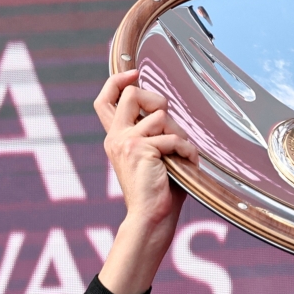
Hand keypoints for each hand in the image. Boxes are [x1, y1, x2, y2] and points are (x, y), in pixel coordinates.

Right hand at [93, 70, 199, 293]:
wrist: (150, 220)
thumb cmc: (158, 193)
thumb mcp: (152, 157)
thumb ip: (153, 134)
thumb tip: (166, 111)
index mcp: (115, 138)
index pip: (105, 99)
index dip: (118, 80)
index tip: (134, 73)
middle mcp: (116, 137)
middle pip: (131, 94)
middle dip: (156, 99)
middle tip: (169, 118)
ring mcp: (126, 142)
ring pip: (159, 116)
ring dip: (179, 133)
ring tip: (183, 154)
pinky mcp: (141, 149)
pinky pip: (172, 137)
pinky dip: (186, 150)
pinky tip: (189, 163)